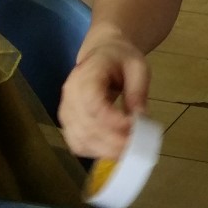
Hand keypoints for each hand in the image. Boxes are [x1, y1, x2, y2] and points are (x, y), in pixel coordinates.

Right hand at [58, 31, 148, 159]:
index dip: (112, 121)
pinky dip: (95, 152)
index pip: (92, 104)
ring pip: (79, 139)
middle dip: (114, 141)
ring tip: (130, 150)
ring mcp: (66, 111)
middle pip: (86, 126)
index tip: (135, 127)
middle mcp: (70, 95)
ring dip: (106, 151)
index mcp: (86, 76)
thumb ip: (138, 92)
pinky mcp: (68, 123)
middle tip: (139, 145)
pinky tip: (114, 151)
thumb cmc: (121, 59)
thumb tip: (141, 119)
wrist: (102, 54)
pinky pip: (77, 144)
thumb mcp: (138, 67)